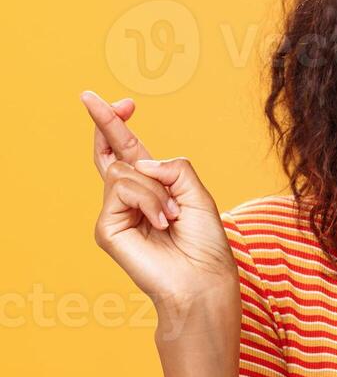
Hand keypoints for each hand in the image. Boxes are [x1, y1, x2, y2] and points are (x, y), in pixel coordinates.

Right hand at [83, 90, 237, 320]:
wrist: (203, 279)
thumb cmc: (205, 244)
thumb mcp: (199, 195)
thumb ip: (174, 169)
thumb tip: (141, 161)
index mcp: (154, 190)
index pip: (130, 153)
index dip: (121, 127)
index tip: (124, 103)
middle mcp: (130, 199)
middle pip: (110, 154)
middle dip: (106, 123)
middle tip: (90, 97)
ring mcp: (116, 213)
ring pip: (125, 172)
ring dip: (157, 190)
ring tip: (173, 216)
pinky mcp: (107, 227)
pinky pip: (123, 190)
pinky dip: (149, 202)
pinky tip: (162, 224)